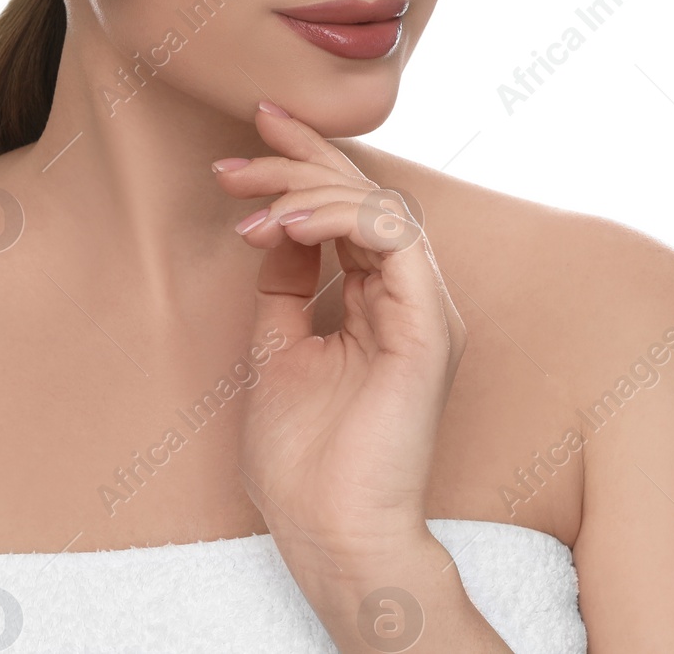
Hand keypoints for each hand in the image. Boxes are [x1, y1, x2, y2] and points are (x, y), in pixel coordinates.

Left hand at [213, 100, 465, 559]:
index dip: (303, 166)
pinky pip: (394, 240)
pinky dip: (341, 218)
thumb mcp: (277, 350)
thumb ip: (284, 289)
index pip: (348, 211)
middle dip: (300, 159)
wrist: (330, 532)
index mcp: (377, 302)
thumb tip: (272, 232)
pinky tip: (290, 226)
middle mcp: (406, 298)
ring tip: (254, 208)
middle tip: (244, 147)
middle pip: (364, 196)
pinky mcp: (429, 326)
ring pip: (379, 206)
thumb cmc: (305, 461)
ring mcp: (423, 310)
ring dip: (309, 190)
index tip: (248, 141)